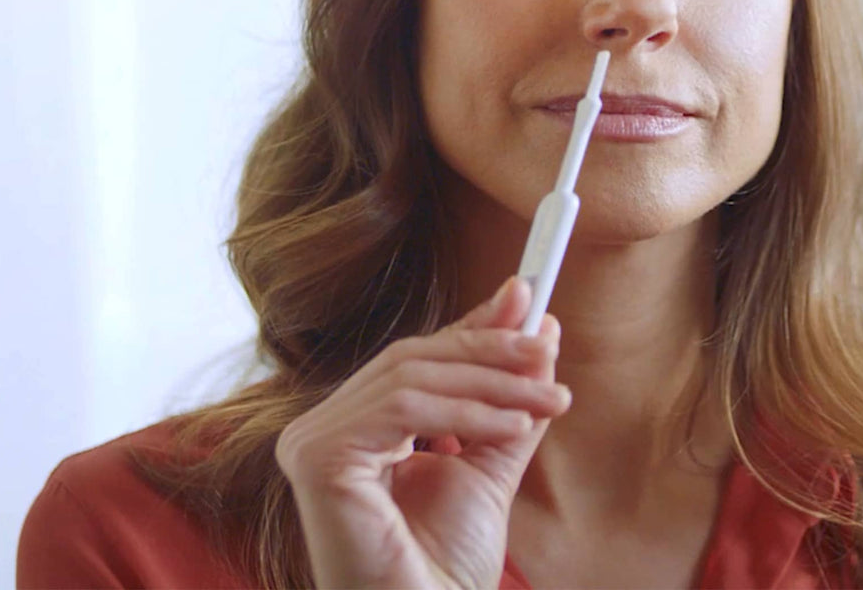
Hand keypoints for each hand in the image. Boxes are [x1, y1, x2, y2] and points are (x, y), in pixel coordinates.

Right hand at [274, 275, 569, 588]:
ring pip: (410, 378)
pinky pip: (402, 409)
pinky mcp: (318, 455)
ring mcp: (313, 439)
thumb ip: (507, 400)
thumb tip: (540, 329)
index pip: (414, 360)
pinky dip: (468, 410)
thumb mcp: (489, 465)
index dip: (469, 328)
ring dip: (490, 379)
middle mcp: (326, 427)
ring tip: (549, 395)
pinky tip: (516, 422)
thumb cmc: (446, 568)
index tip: (523, 300)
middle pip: (411, 359)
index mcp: (356, 428)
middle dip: (486, 346)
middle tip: (545, 344)